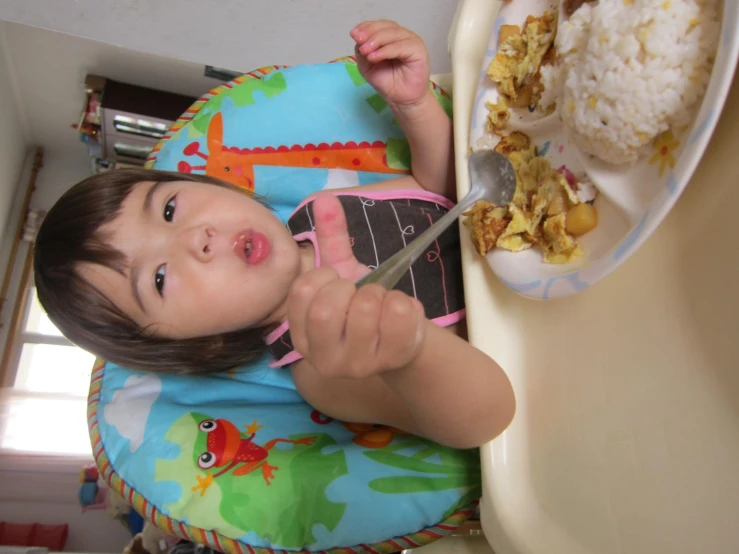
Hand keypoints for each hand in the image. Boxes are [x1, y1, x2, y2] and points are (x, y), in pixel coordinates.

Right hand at [287, 195, 426, 377]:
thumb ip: (331, 238)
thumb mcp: (344, 274)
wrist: (403, 339)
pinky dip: (405, 302)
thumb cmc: (365, 307)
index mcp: (304, 336)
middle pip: (326, 309)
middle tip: (361, 293)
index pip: (301, 293)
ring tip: (382, 302)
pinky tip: (402, 312)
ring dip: (379, 293)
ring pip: (365, 309)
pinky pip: (399, 315)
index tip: (338, 281)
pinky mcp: (391, 361)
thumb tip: (324, 198)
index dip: (324, 276)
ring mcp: (357, 365)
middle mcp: (324, 359)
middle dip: (351, 288)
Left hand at [350, 20, 430, 107]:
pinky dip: (386, 51)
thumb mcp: (367, 66)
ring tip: (365, 51)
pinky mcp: (418, 50)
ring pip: (393, 33)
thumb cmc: (387, 82)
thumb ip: (362, 51)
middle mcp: (402, 36)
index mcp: (391, 36)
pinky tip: (374, 57)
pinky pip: (401, 46)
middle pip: (385, 26)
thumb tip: (359, 40)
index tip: (353, 34)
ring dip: (376, 40)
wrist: (402, 99)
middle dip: (370, 32)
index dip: (366, 27)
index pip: (379, 25)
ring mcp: (412, 41)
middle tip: (358, 41)